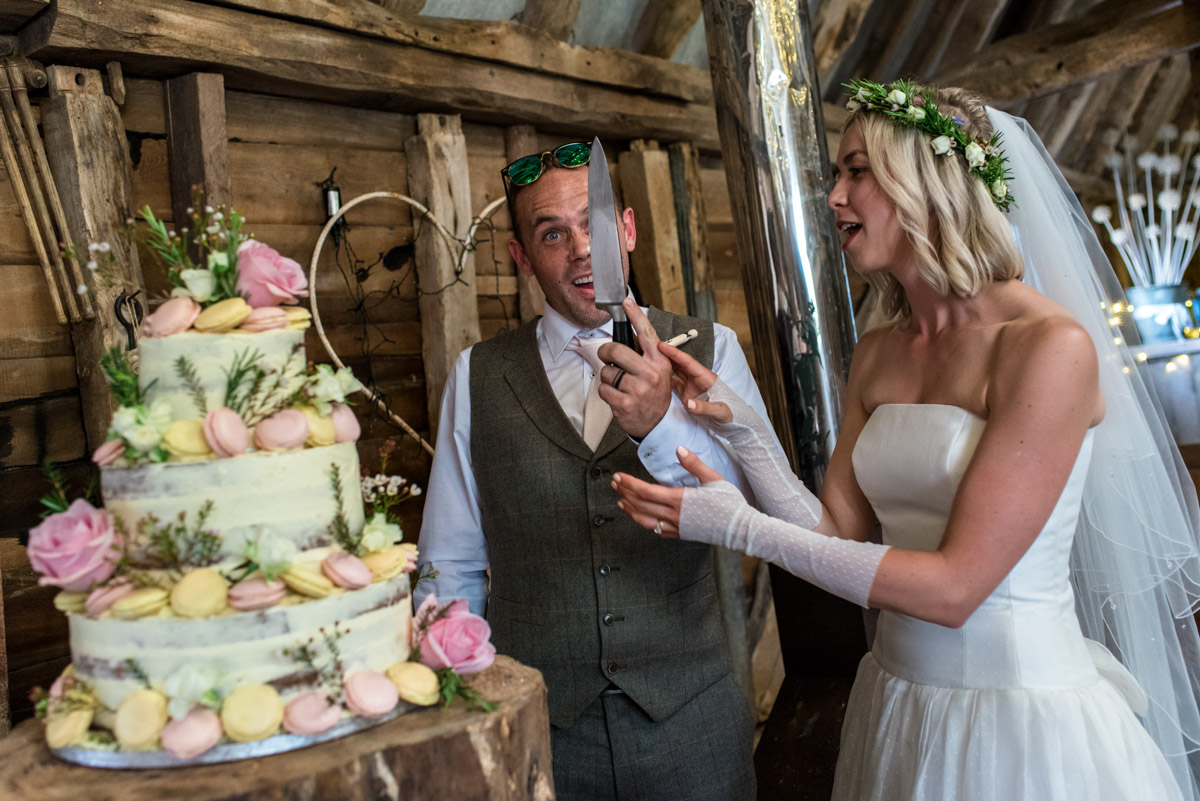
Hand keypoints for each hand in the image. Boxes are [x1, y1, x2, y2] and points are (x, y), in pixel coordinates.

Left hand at [596, 298, 670, 438]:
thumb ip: (645, 352)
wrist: (658, 423)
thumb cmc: (655, 393)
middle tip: (606, 356)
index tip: (626, 302)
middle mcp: (650, 373)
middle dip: (605, 352)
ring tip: (619, 383)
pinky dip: (605, 391)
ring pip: (607, 371)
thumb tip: (631, 333)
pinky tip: (616, 395)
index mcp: (659, 361)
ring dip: (607, 376)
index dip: (635, 315)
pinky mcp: (625, 403)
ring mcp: (637, 389)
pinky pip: (603, 389)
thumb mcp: (658, 370)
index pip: (647, 333)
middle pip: (616, 350)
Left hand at [613, 446, 725, 537]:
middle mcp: (674, 515)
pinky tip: (639, 516)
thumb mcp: (714, 478)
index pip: (646, 492)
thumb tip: (679, 449)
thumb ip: (693, 464)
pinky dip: (642, 522)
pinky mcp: (680, 534)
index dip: (629, 484)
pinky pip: (655, 530)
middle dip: (625, 493)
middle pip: (641, 505)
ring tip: (621, 500)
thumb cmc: (730, 504)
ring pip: (644, 520)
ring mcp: (676, 527)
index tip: (619, 477)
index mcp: (680, 499)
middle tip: (615, 483)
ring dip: (630, 509)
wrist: (740, 529)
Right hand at [657, 340, 731, 424]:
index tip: (662, 346)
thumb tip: (687, 403)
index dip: (674, 353)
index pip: (688, 362)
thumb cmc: (730, 414)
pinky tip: (654, 376)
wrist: (731, 422)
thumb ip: (704, 407)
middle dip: (666, 354)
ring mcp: (691, 385)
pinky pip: (673, 383)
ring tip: (648, 357)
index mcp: (706, 378)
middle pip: (679, 363)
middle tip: (649, 346)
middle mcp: (697, 378)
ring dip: (663, 364)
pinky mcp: (687, 393)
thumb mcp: (720, 411)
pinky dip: (664, 379)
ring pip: (675, 371)